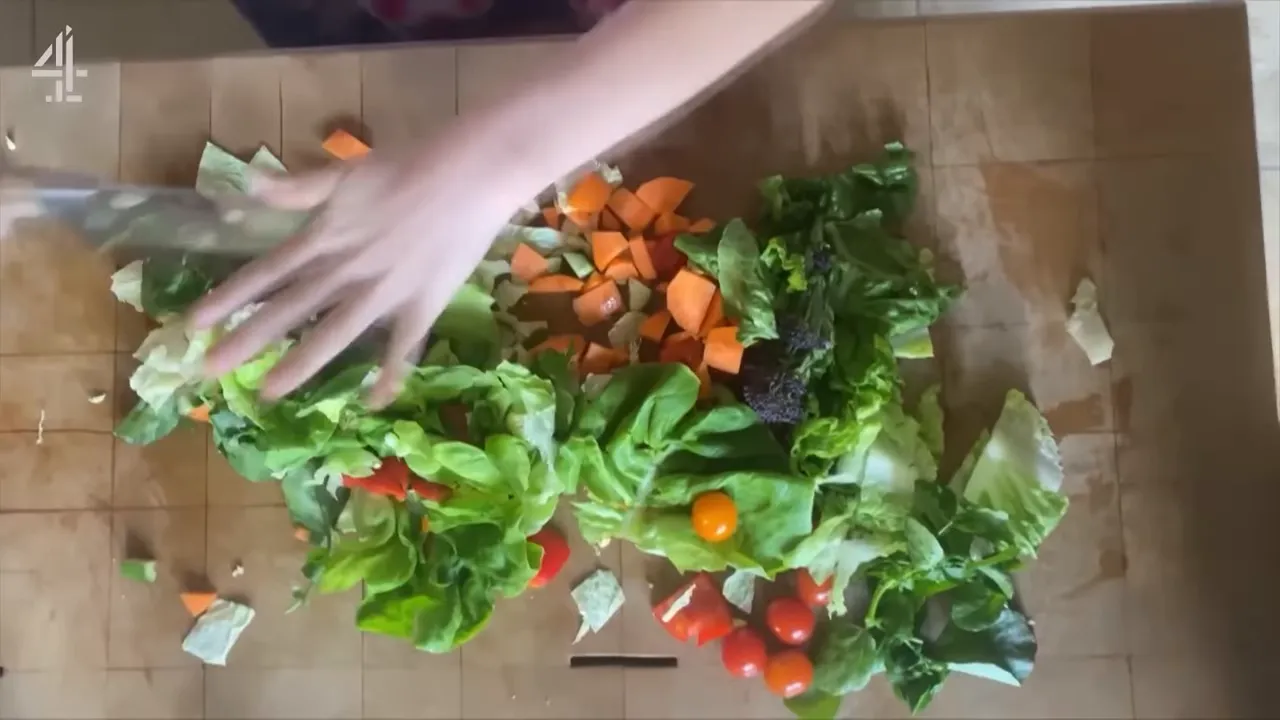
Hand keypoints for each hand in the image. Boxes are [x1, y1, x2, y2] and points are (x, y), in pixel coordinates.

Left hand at [190, 135, 524, 406]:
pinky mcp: (422, 304)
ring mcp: (385, 292)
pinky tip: (371, 402)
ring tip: (268, 393)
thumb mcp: (347, 170)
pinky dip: (389, 375)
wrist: (471, 171)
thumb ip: (299, 187)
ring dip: (300, 365)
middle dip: (246, 341)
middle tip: (207, 372)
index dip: (228, 299)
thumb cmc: (410, 163)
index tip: (193, 324)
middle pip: (288, 310)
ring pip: (334, 335)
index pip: (265, 273)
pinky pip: (403, 347)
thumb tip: (250, 186)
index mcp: (325, 236)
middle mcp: (347, 270)